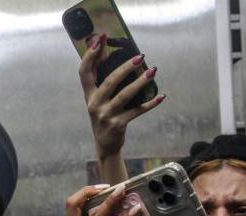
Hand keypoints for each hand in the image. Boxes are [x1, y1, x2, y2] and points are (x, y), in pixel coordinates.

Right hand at [80, 33, 164, 159]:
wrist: (105, 146)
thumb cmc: (104, 117)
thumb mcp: (98, 101)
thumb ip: (103, 83)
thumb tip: (116, 58)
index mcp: (88, 95)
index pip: (84, 72)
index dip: (90, 56)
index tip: (99, 40)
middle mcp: (94, 104)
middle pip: (109, 82)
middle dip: (125, 68)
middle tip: (140, 57)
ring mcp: (106, 115)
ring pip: (124, 95)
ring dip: (140, 83)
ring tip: (152, 72)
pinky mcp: (118, 124)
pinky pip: (137, 111)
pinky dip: (150, 104)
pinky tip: (160, 96)